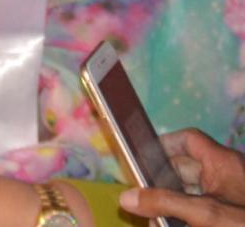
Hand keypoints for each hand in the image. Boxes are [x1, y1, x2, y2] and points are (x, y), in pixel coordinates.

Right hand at [120, 128, 244, 225]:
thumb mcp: (205, 214)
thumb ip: (165, 203)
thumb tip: (126, 198)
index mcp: (221, 162)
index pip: (187, 139)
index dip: (162, 145)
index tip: (140, 161)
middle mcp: (226, 175)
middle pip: (184, 169)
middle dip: (160, 185)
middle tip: (140, 201)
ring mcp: (230, 197)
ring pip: (192, 194)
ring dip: (171, 206)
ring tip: (154, 221)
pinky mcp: (230, 215)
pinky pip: (203, 211)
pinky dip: (186, 217)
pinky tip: (171, 225)